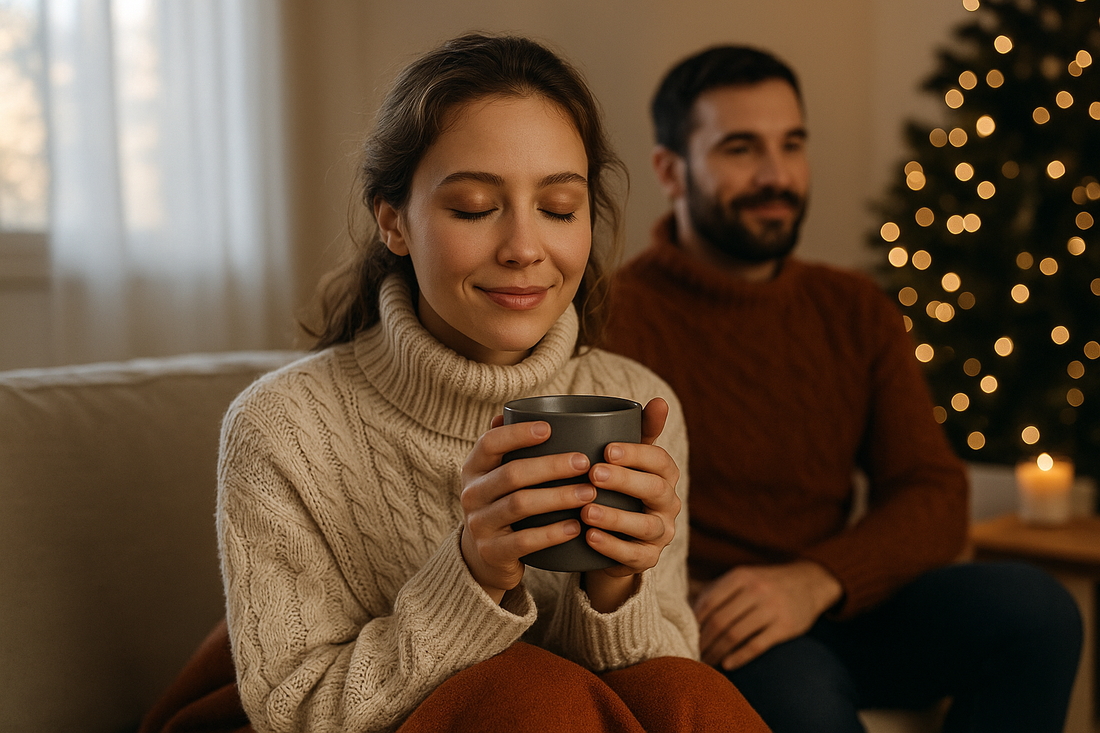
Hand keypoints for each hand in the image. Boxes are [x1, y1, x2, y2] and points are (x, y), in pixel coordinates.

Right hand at [459, 415, 596, 602]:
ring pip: (519, 505)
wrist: (485, 556)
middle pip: (512, 474)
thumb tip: (518, 411)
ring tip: (589, 493)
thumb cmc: (503, 502)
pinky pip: (524, 541)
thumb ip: (508, 446)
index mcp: (474, 467)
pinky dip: (552, 533)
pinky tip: (576, 526)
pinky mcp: (492, 552)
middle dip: (551, 466)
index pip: (490, 443)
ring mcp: (479, 524)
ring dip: (558, 497)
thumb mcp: (497, 473)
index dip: (518, 434)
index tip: (549, 428)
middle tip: (585, 462)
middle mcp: (471, 494)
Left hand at [581, 398, 680, 612]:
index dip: (637, 454)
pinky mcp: (647, 560)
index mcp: (665, 475)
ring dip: (616, 517)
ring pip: (646, 526)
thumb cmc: (616, 487)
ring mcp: (661, 534)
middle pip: (655, 490)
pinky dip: (612, 547)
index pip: (661, 460)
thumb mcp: (625, 459)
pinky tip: (589, 538)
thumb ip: (640, 431)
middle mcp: (669, 504)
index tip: (607, 449)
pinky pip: (634, 556)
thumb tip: (661, 400)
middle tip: (593, 473)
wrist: (610, 538)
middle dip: (626, 480)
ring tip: (587, 511)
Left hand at [694, 561, 842, 669]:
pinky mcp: (785, 627)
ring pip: (735, 635)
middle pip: (719, 621)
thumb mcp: (745, 576)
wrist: (810, 582)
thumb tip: (686, 605)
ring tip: (707, 662)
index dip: (694, 621)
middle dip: (703, 641)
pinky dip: (739, 657)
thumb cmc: (768, 583)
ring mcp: (771, 608)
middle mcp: (755, 590)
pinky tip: (727, 664)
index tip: (685, 635)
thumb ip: (718, 589)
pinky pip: (756, 645)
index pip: (709, 601)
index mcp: (741, 576)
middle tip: (693, 654)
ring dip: (717, 652)